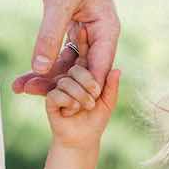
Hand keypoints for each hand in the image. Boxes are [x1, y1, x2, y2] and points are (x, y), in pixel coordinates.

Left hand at [11, 0, 119, 98]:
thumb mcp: (57, 1)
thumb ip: (49, 35)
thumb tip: (40, 68)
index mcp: (107, 30)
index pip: (99, 69)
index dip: (83, 89)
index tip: (65, 106)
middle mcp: (100, 35)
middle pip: (81, 70)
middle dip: (59, 85)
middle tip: (31, 96)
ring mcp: (86, 34)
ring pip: (68, 64)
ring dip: (47, 77)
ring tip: (21, 88)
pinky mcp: (71, 30)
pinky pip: (59, 54)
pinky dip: (43, 63)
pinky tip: (25, 74)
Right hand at [45, 25, 120, 148]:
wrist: (81, 140)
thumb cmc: (96, 120)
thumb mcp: (108, 103)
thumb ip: (111, 87)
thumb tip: (117, 70)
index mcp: (82, 74)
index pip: (83, 55)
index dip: (83, 42)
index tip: (84, 27)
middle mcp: (69, 78)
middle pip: (76, 69)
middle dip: (87, 83)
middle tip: (93, 99)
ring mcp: (58, 88)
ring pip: (67, 82)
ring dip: (79, 97)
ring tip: (86, 108)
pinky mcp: (50, 100)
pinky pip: (57, 94)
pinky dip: (68, 103)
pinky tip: (71, 111)